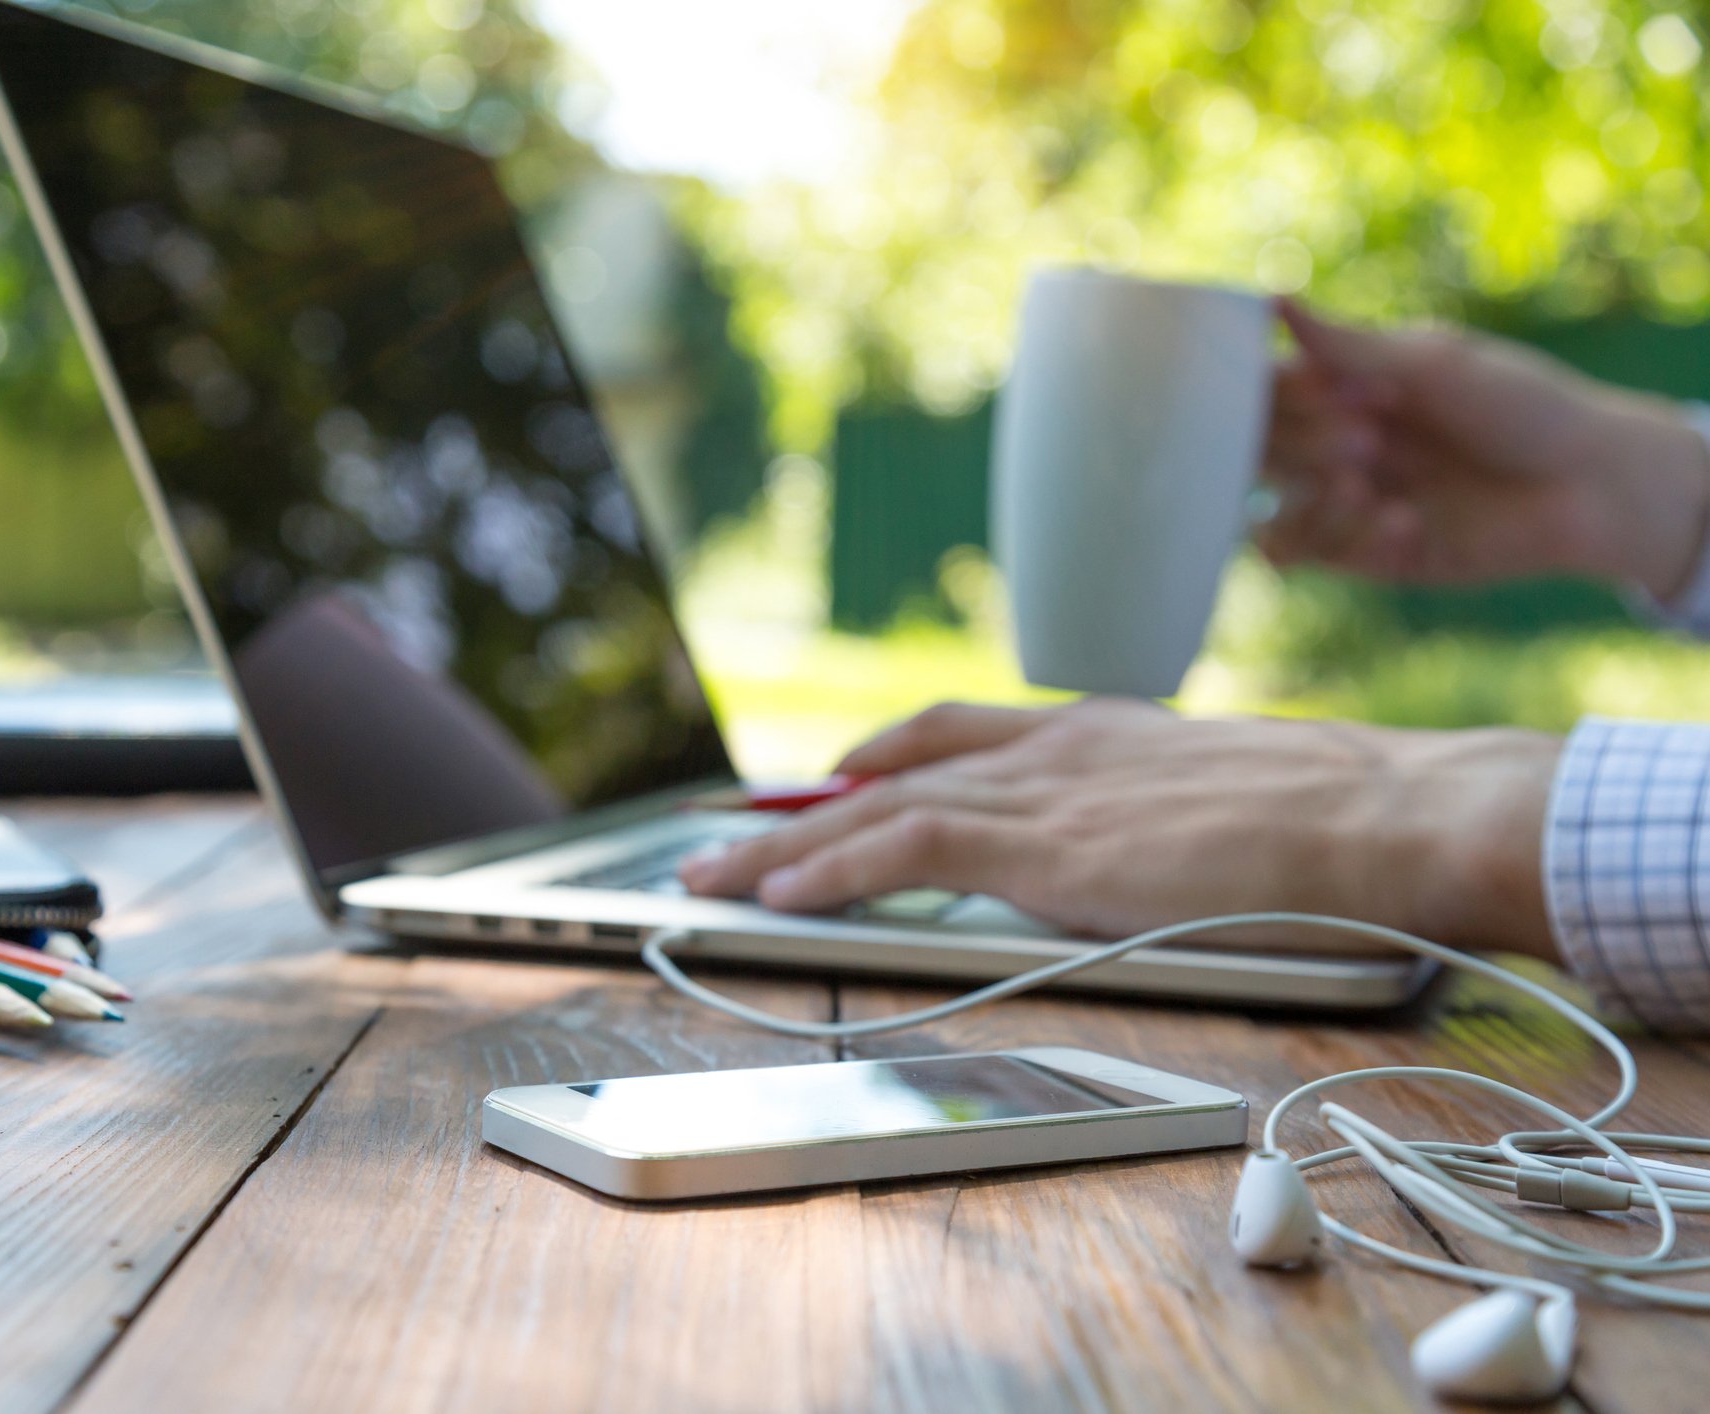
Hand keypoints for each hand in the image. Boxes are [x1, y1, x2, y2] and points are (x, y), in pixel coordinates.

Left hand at [679, 700, 1562, 958]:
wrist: (1384, 814)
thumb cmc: (1340, 823)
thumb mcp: (1230, 803)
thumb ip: (1166, 819)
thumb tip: (1155, 860)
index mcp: (1096, 733)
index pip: (954, 733)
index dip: (878, 757)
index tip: (829, 775)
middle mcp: (1053, 748)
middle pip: (893, 769)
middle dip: (802, 807)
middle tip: (729, 834)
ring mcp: (1044, 792)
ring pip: (878, 809)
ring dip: (784, 846)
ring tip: (709, 876)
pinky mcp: (1044, 844)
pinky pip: (905, 849)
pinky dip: (835, 870)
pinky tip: (782, 894)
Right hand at [1262, 302, 1709, 600]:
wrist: (1592, 485)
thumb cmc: (1524, 408)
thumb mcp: (1435, 364)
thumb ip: (1348, 345)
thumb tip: (1271, 301)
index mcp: (1346, 388)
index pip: (1263, 392)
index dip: (1273, 396)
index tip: (1329, 391)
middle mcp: (1335, 445)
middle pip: (1258, 453)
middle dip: (1302, 446)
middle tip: (1366, 438)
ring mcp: (1349, 503)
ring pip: (1272, 513)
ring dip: (1312, 500)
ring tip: (1365, 487)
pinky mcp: (1369, 556)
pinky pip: (1316, 554)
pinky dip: (1346, 537)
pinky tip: (1407, 522)